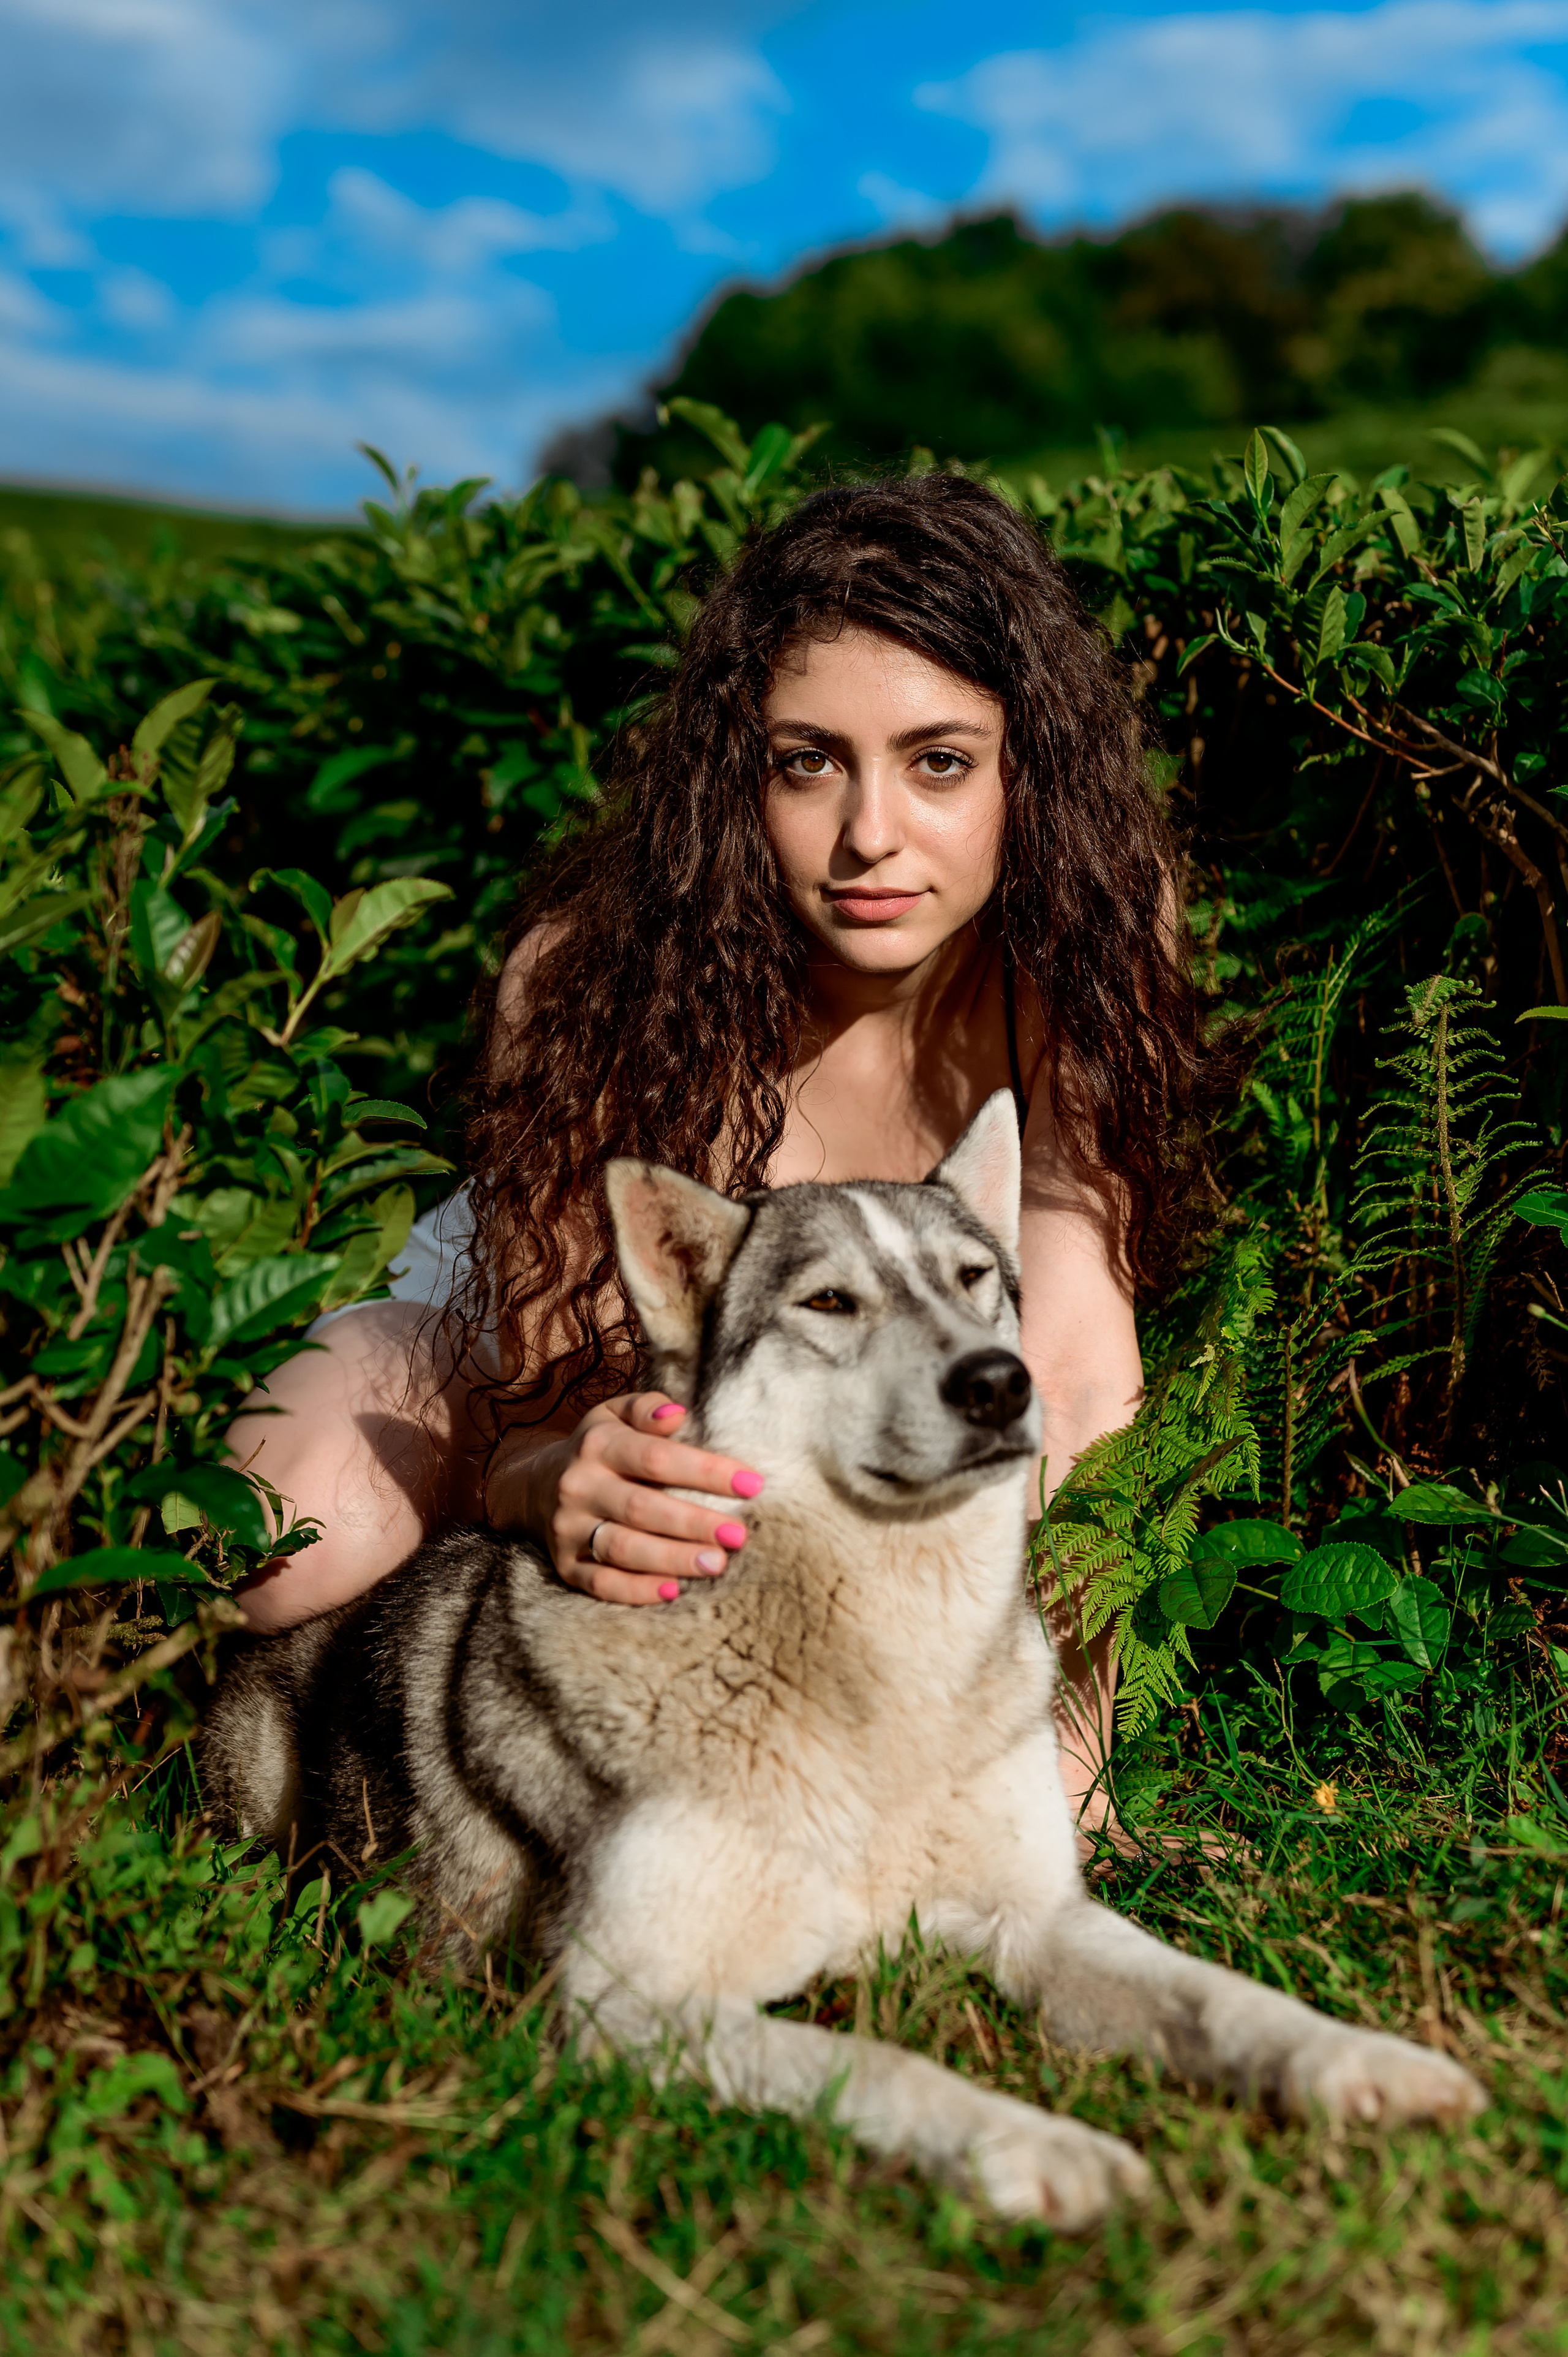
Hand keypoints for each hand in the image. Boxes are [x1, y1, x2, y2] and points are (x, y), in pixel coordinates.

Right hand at [533, 1392, 762, 1606]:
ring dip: (672, 1558)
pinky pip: (600, 1583)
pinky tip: (672, 1591)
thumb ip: (646, 1408)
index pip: (658, 1458)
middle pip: (641, 1507)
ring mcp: (569, 1528)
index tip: (753, 1485)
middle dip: (694, 1523)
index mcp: (599, 1445)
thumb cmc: (597, 1448)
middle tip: (739, 1536)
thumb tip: (678, 1414)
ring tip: (716, 1564)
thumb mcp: (614, 1415)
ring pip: (622, 1548)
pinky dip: (636, 1590)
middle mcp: (579, 1486)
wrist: (533, 1487)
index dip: (706, 1472)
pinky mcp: (564, 1564)